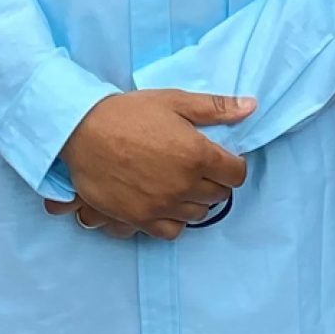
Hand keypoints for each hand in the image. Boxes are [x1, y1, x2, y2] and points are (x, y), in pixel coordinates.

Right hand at [58, 90, 253, 240]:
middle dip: (215, 180)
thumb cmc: (130, 113)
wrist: (83, 132)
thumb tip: (251, 107)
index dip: (232, 164)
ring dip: (196, 200)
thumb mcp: (175, 101)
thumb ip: (216, 108)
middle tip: (199, 166)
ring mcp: (161, 206)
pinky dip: (174, 220)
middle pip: (219, 195)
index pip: (236, 174)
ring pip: (198, 215)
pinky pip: (172, 231)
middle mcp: (183, 185)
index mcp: (197, 154)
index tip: (221, 158)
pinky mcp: (140, 220)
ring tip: (181, 182)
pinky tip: (166, 202)